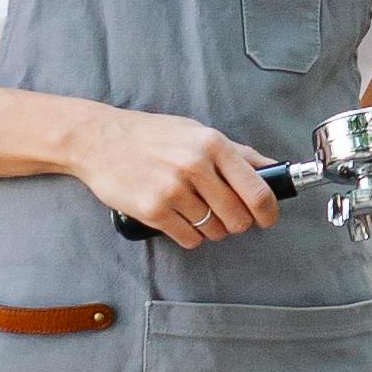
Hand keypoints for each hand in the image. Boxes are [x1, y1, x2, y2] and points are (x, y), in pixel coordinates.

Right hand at [77, 110, 278, 248]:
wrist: (98, 140)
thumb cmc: (150, 135)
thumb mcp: (196, 132)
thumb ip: (236, 152)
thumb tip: (273, 168)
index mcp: (212, 144)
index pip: (257, 190)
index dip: (268, 212)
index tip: (267, 218)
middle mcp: (195, 166)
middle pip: (238, 217)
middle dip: (237, 223)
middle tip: (225, 216)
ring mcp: (173, 190)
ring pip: (214, 231)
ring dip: (210, 229)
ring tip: (195, 212)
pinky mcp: (153, 211)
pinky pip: (189, 239)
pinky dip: (189, 236)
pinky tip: (179, 220)